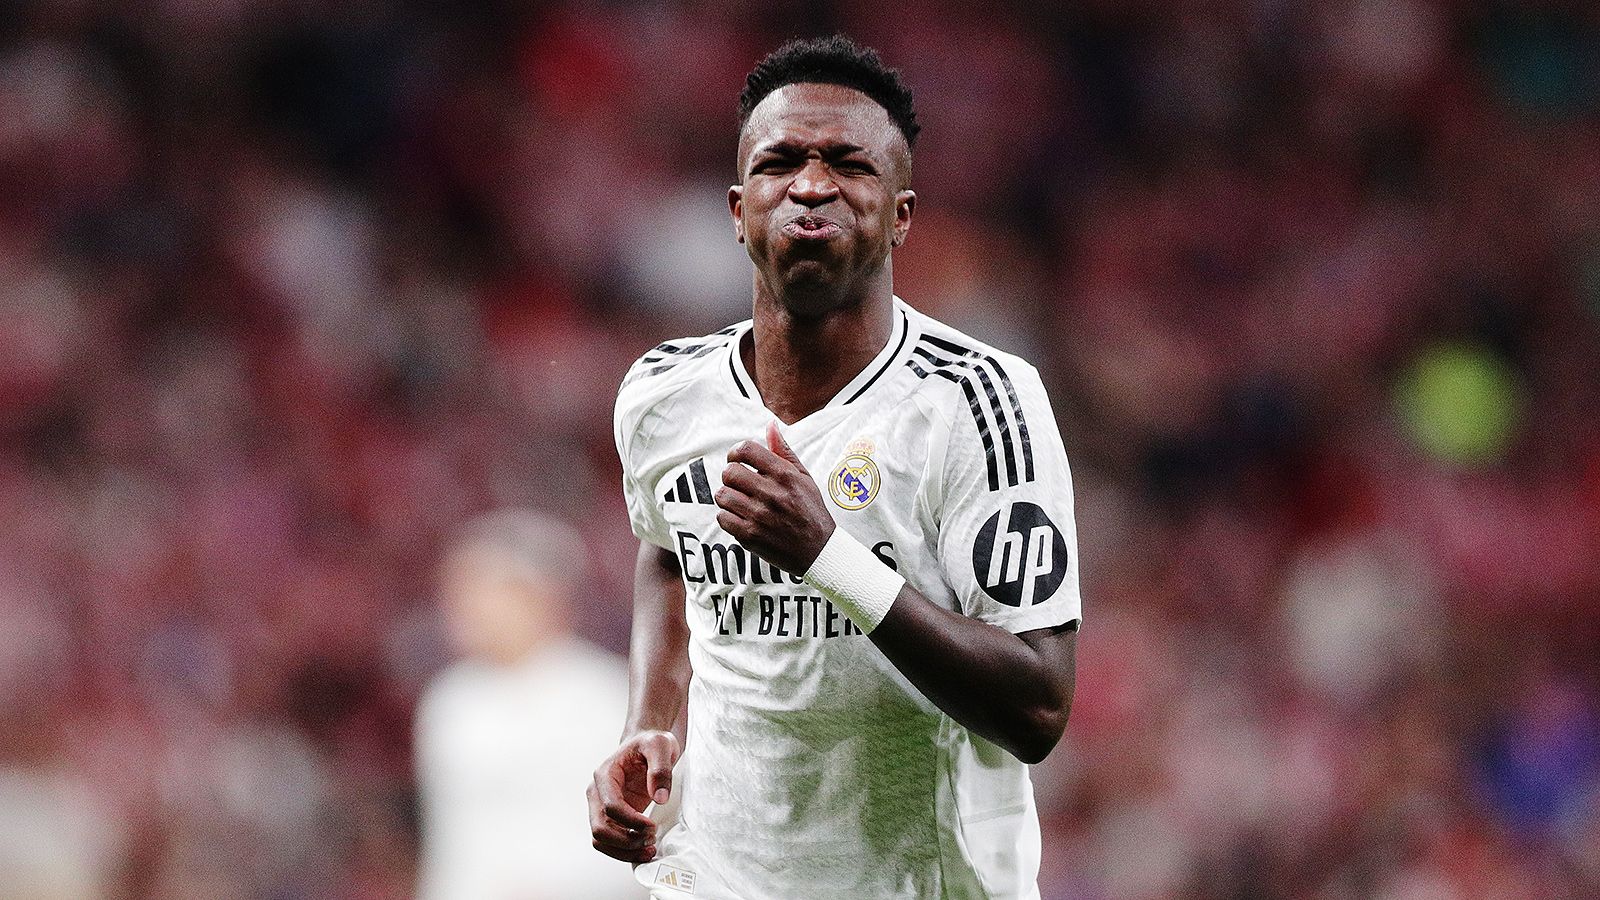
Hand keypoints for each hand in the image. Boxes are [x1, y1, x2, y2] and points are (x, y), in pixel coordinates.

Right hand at [587, 730, 678, 862]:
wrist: (648, 746)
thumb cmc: (651, 743)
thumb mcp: (660, 746)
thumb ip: (660, 769)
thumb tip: (660, 797)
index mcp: (605, 775)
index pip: (610, 806)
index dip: (632, 821)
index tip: (652, 826)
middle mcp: (597, 793)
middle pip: (600, 828)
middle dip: (626, 840)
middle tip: (651, 839)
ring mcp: (601, 807)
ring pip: (600, 840)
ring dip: (624, 851)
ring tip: (649, 850)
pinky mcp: (611, 818)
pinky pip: (609, 842)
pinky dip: (624, 852)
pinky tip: (644, 851)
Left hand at [716, 421, 835, 575]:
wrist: (818, 550)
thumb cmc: (811, 511)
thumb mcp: (804, 477)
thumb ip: (784, 451)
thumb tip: (770, 425)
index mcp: (785, 475)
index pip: (746, 450)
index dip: (735, 452)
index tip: (736, 459)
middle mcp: (771, 494)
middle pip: (729, 472)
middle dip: (730, 475)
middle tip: (739, 483)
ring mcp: (759, 516)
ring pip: (722, 495)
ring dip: (728, 496)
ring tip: (740, 501)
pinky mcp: (750, 536)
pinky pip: (722, 518)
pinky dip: (728, 517)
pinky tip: (741, 517)